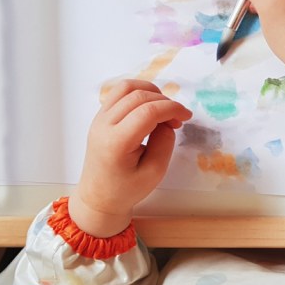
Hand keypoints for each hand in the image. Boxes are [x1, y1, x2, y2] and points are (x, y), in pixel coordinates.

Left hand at [69, 80, 191, 237]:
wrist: (98, 197)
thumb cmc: (126, 189)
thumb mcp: (154, 172)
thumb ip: (165, 142)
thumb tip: (168, 120)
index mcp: (116, 143)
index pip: (147, 111)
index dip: (172, 109)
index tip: (186, 117)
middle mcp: (103, 125)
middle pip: (138, 96)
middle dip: (165, 102)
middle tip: (178, 119)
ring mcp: (99, 119)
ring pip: (126, 87)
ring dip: (150, 92)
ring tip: (163, 109)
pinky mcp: (100, 116)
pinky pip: (119, 93)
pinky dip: (139, 93)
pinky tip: (150, 107)